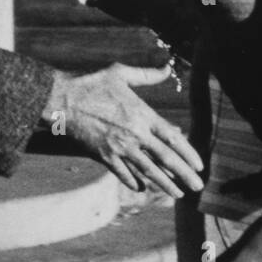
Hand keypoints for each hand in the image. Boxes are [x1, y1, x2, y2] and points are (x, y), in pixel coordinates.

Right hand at [47, 63, 203, 197]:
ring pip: (148, 171)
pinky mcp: (104, 156)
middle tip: (198, 187)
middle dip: (185, 175)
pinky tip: (142, 188)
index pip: (173, 137)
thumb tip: (167, 68)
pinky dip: (134, 182)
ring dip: (165, 184)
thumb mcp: (120, 73)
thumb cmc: (91, 83)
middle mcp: (135, 134)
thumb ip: (147, 75)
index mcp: (142, 114)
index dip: (189, 153)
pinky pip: (124, 174)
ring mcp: (120, 147)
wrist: (61, 99)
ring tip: (178, 193)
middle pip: (166, 159)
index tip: (199, 164)